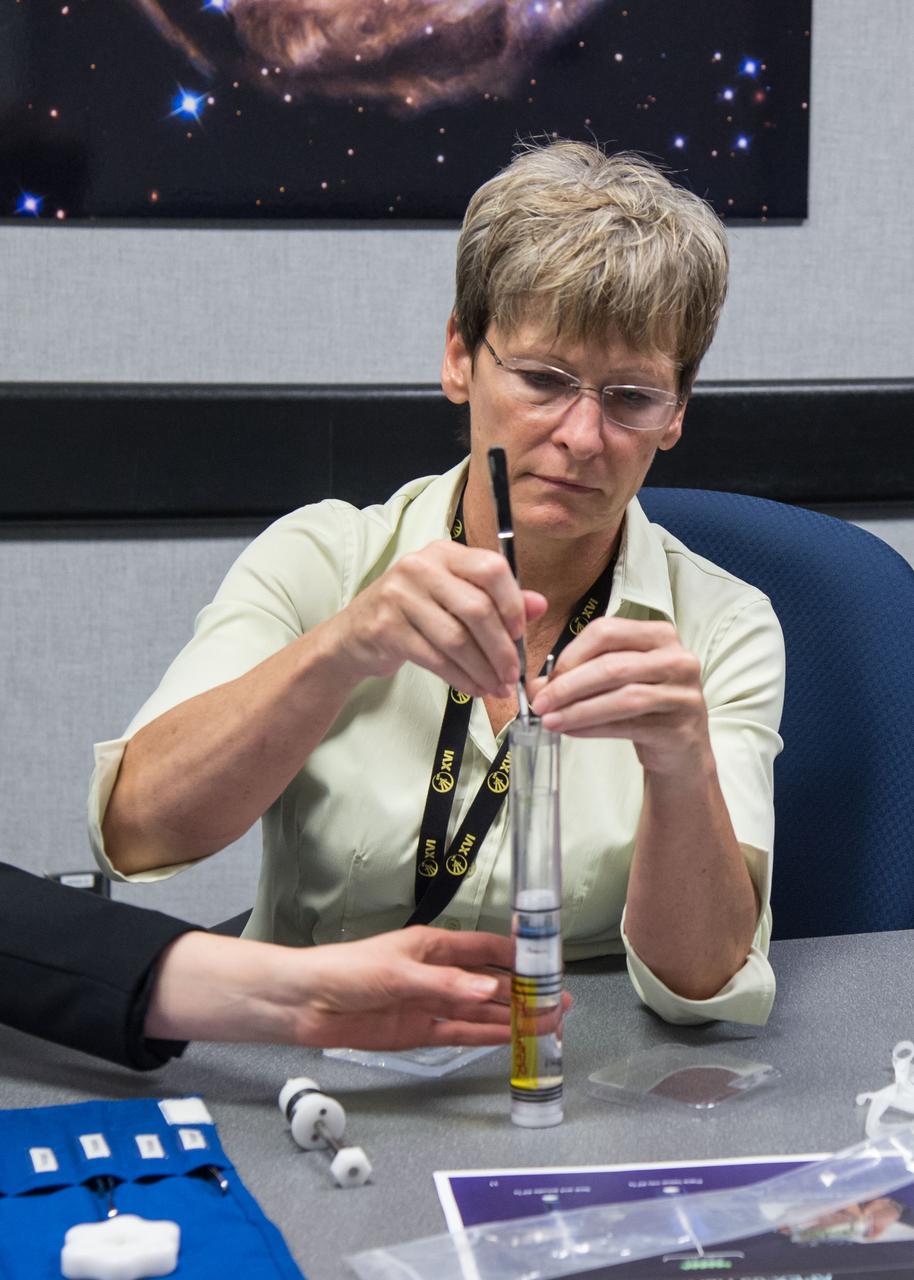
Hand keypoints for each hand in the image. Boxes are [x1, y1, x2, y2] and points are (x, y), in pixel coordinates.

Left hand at [147, 926, 572, 1050]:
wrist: (303, 1003)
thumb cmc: (345, 971)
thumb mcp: (396, 973)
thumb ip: (443, 985)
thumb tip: (487, 992)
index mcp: (433, 946)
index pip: (486, 949)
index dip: (518, 955)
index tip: (549, 962)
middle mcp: (436, 975)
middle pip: (489, 983)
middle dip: (524, 991)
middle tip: (560, 1001)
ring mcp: (428, 1005)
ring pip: (480, 1012)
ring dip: (512, 1018)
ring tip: (549, 1023)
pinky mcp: (416, 1032)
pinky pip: (459, 1035)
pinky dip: (485, 1037)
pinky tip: (510, 1039)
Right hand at [330, 539, 546, 697]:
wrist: (355, 634)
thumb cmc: (414, 612)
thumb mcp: (453, 596)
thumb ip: (497, 598)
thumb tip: (540, 604)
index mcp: (444, 553)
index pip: (491, 569)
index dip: (512, 604)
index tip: (520, 633)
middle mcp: (420, 567)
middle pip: (476, 609)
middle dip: (500, 648)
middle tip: (512, 674)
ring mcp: (399, 596)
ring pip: (456, 638)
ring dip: (483, 669)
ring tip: (496, 688)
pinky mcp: (386, 628)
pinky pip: (435, 658)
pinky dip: (460, 678)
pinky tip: (473, 689)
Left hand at [529, 618, 711, 775]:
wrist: (681, 749)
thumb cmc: (645, 707)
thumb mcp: (616, 682)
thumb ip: (578, 676)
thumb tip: (534, 686)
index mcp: (659, 635)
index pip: (607, 631)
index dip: (571, 654)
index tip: (547, 678)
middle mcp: (677, 658)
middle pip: (612, 666)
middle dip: (568, 686)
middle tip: (540, 703)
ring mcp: (682, 693)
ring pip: (621, 697)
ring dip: (578, 710)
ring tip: (551, 721)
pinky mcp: (679, 726)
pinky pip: (628, 725)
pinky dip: (593, 728)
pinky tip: (571, 731)